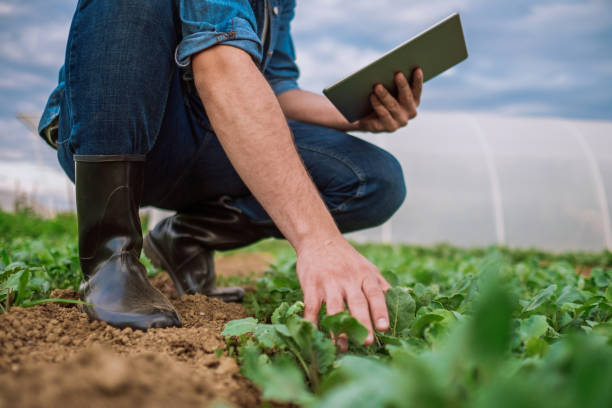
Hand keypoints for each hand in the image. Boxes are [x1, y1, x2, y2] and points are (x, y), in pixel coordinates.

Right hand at [296, 236, 390, 350]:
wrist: (318, 238)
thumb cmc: (345, 258)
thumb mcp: (366, 266)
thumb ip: (380, 284)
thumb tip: (398, 302)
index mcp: (364, 275)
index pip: (375, 294)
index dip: (380, 311)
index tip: (384, 327)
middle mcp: (348, 278)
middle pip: (357, 303)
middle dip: (362, 323)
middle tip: (368, 342)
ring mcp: (329, 282)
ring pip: (335, 307)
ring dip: (338, 327)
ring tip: (342, 346)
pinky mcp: (311, 286)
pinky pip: (312, 306)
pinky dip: (312, 321)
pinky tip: (315, 334)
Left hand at [355, 67, 422, 132]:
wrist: (366, 119)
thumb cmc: (381, 99)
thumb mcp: (389, 90)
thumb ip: (394, 81)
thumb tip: (392, 69)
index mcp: (414, 102)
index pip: (417, 90)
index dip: (418, 80)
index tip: (417, 69)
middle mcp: (410, 113)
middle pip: (406, 97)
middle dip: (402, 85)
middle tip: (398, 74)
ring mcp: (399, 121)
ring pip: (392, 106)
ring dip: (385, 95)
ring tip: (377, 85)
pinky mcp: (387, 127)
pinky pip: (382, 114)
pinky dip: (376, 104)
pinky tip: (371, 96)